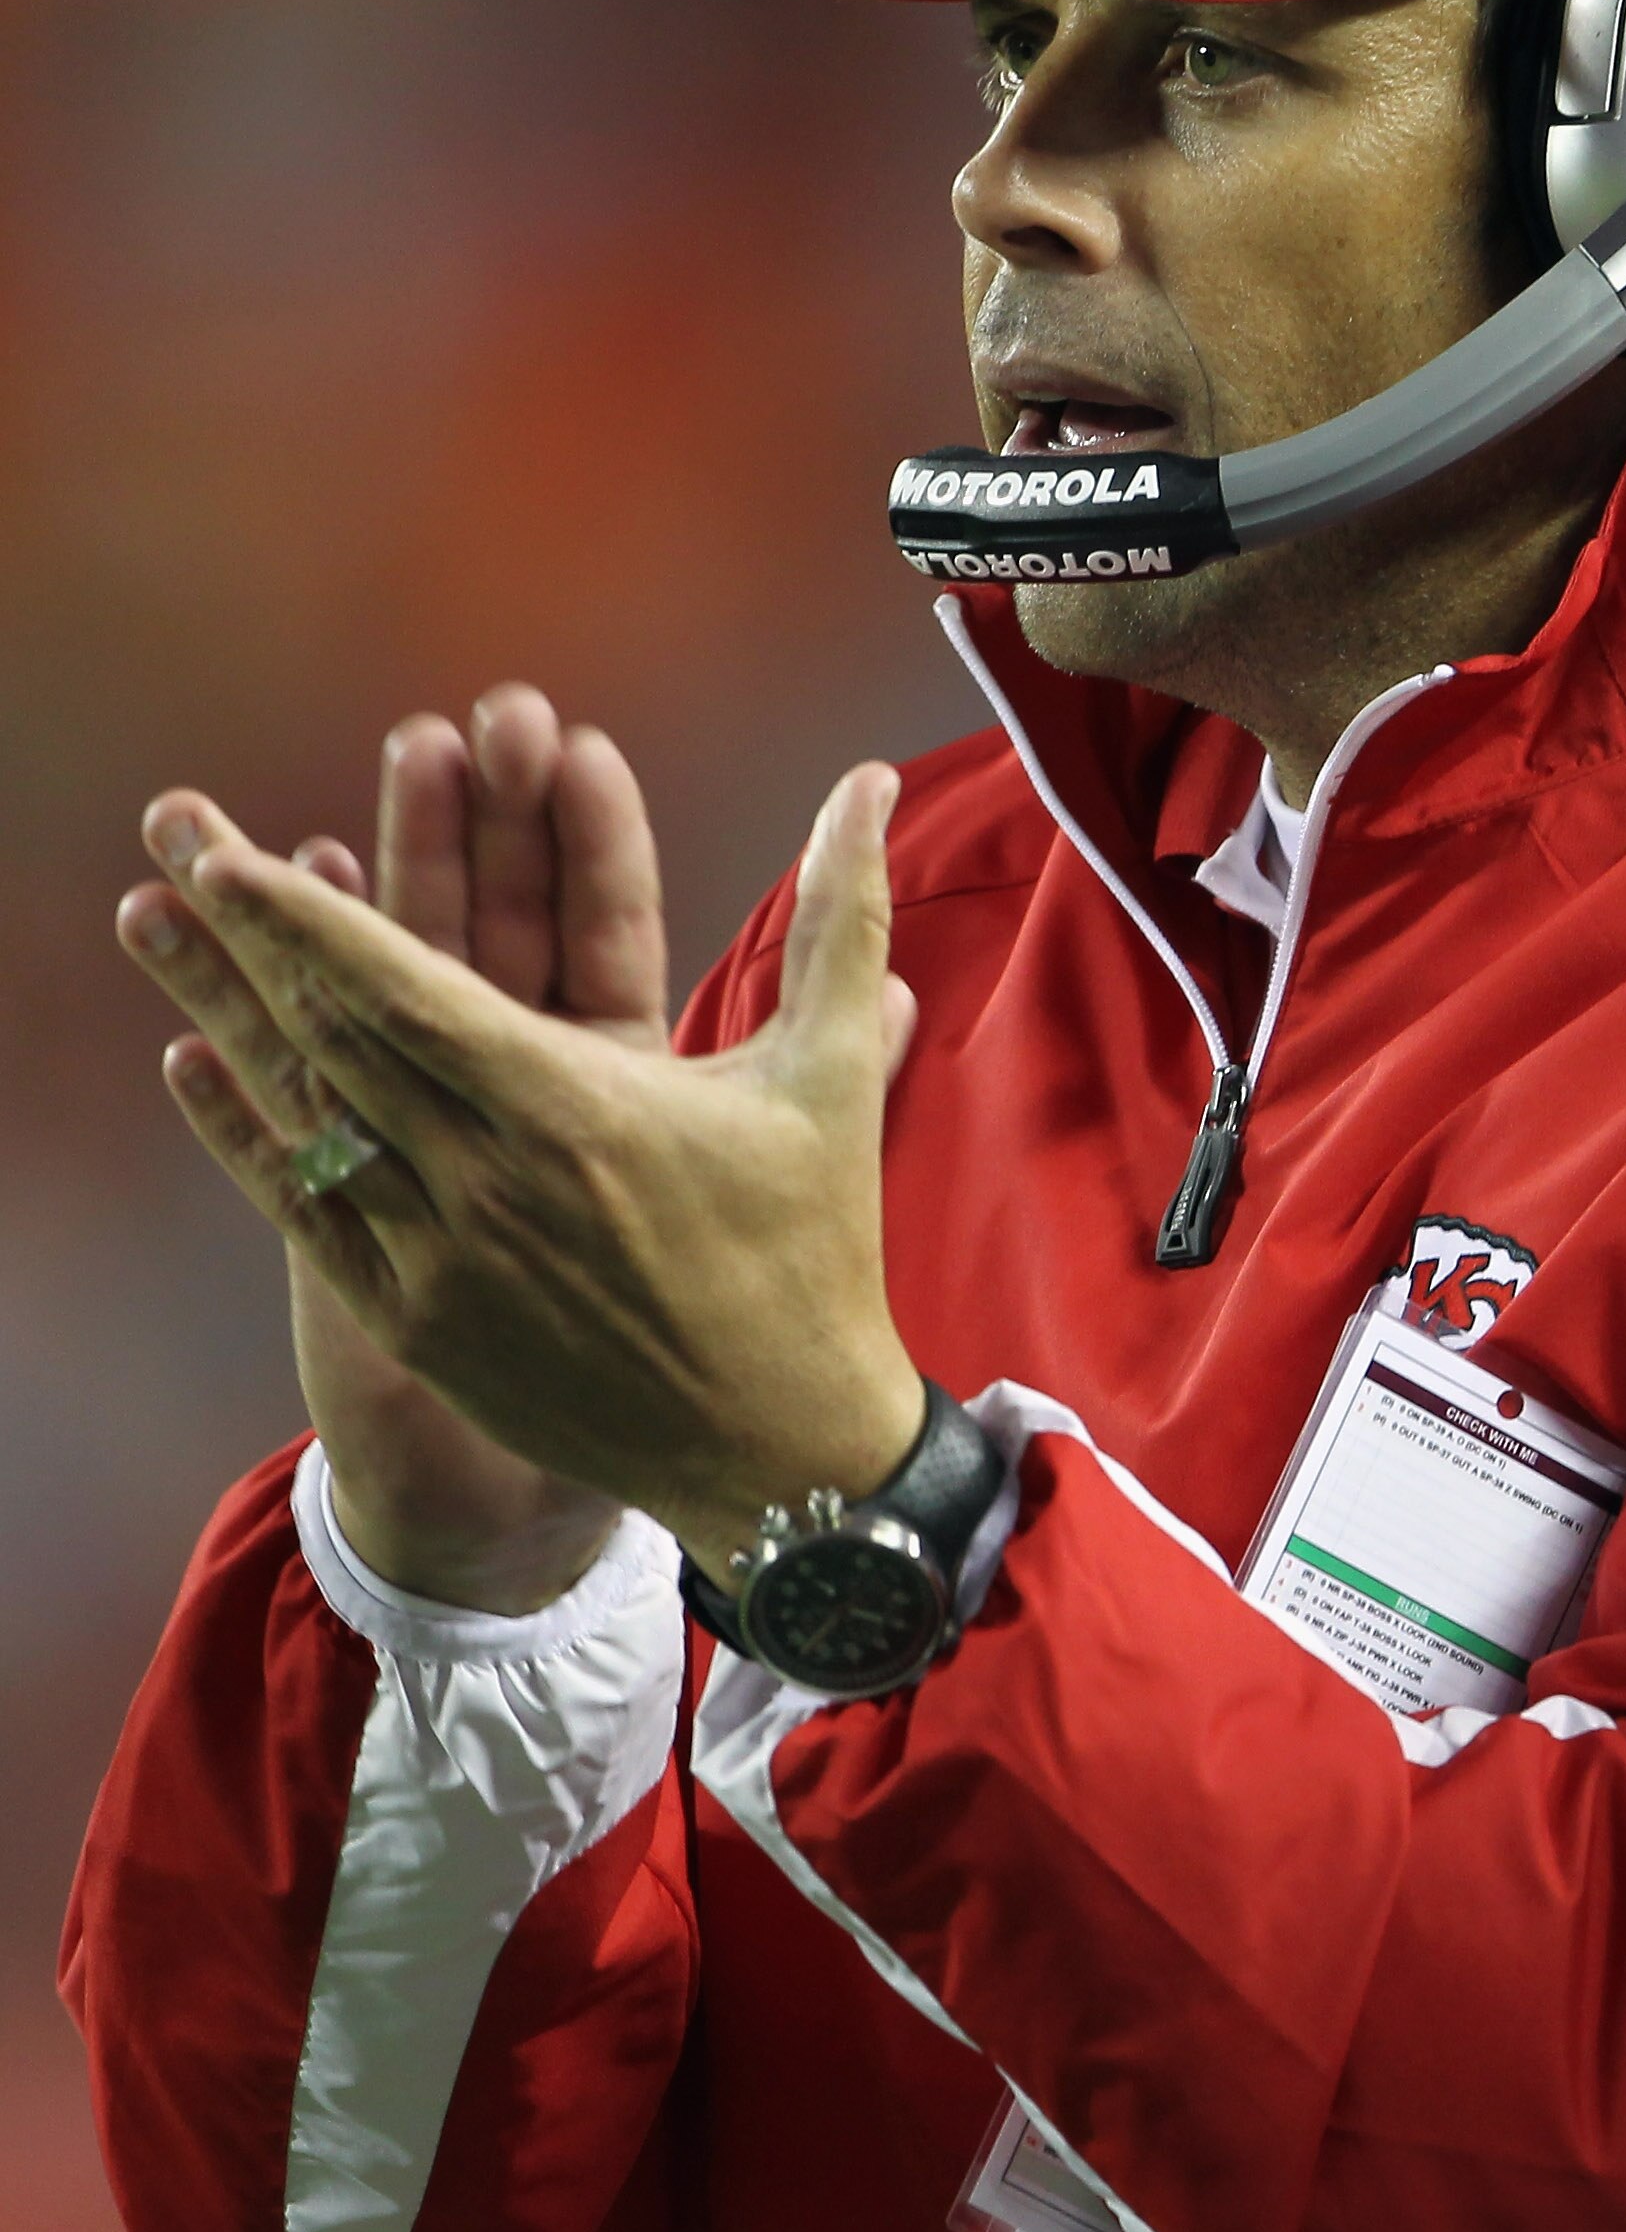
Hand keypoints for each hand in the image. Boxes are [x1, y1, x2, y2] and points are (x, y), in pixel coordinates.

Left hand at [122, 743, 921, 1591]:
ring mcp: (439, 1255)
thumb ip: (838, 918)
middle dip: (252, 925)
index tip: (236, 853)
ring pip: (309, 1108)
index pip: (410, 993)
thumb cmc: (811, 1255)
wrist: (780, 1449)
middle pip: (335, 1032)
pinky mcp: (421, 1318)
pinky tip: (192, 1059)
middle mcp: (486, 1177)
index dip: (315, 918)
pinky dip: (245, 1131)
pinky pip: (309, 1207)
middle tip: (181, 832)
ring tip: (150, 919)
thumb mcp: (826, 1077)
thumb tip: (870, 781)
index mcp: (577, 1106)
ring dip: (224, 1005)